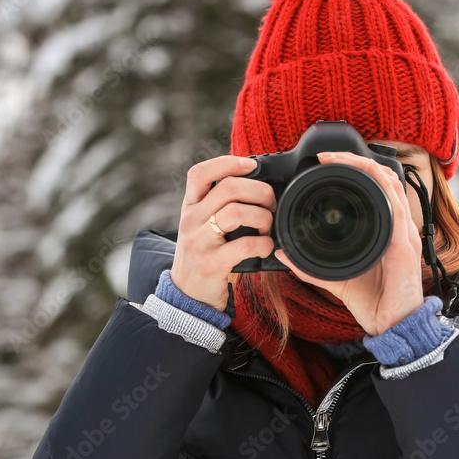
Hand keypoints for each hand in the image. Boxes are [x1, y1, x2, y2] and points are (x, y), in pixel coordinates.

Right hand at [171, 155, 276, 312]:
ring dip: (262, 217)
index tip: (252, 166)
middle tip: (271, 204)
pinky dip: (263, 244)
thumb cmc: (204, 255)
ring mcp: (198, 242)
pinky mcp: (211, 264)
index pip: (200, 173)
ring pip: (236, 212)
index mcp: (190, 207)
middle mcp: (191, 220)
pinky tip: (266, 248)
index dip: (227, 163)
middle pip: (228, 188)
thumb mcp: (202, 225)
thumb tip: (256, 183)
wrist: (187, 295)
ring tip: (268, 228)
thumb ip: (219, 205)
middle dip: (260, 191)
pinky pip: (244, 244)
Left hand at [274, 151, 424, 336]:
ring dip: (366, 166)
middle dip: (356, 159)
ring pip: (390, 184)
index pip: (373, 187)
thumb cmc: (373, 302)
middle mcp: (395, 226)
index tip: (324, 162)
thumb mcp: (335, 277)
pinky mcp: (405, 245)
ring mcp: (403, 233)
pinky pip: (397, 208)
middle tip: (328, 155)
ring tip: (341, 158)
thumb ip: (310, 266)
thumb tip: (283, 253)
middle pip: (383, 177)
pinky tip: (365, 178)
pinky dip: (381, 188)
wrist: (394, 327)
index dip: (353, 168)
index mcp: (383, 229)